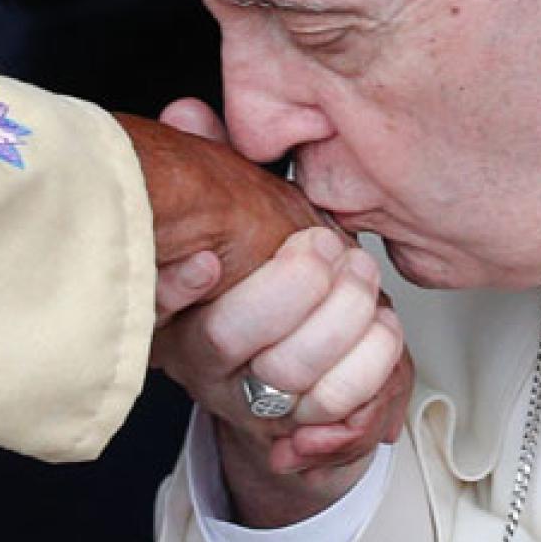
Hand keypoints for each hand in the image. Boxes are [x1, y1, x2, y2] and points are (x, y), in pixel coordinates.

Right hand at [139, 99, 412, 526]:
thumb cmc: (253, 281)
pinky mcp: (307, 430)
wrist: (276, 382)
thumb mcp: (226, 214)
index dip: (176, 288)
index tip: (212, 258)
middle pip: (242, 339)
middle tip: (336, 249)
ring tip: (366, 285)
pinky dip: (375, 367)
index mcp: (174, 315)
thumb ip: (209, 159)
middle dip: (300, 288)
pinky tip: (381, 329)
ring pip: (300, 379)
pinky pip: (345, 410)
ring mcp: (256, 404)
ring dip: (346, 326)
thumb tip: (190, 110)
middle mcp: (207, 368)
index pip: (159, 308)